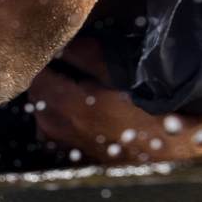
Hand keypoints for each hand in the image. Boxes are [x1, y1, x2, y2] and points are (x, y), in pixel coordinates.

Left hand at [27, 38, 201, 162]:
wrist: (168, 153)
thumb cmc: (144, 111)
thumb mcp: (116, 72)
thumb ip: (83, 53)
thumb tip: (63, 41)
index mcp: (56, 104)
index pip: (33, 73)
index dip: (46, 61)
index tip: (61, 54)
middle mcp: (48, 129)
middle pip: (38, 95)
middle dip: (53, 82)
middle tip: (78, 72)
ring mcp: (56, 148)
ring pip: (46, 115)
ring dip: (58, 103)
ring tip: (87, 96)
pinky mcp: (67, 160)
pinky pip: (57, 133)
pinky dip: (66, 123)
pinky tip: (90, 117)